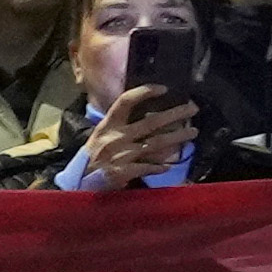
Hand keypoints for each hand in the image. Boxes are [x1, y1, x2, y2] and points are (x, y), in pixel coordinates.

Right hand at [68, 83, 200, 187]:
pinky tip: (170, 164)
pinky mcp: (124, 173)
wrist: (79, 183)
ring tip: (192, 132)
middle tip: (192, 108)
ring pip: (155, 143)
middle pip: (150, 122)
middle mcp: (116, 137)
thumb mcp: (100, 135)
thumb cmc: (92, 157)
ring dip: (177, 138)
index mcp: (108, 124)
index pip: (126, 101)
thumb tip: (146, 116)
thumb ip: (119, 125)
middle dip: (175, 114)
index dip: (145, 92)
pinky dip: (160, 166)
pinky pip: (148, 167)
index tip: (164, 88)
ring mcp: (121, 155)